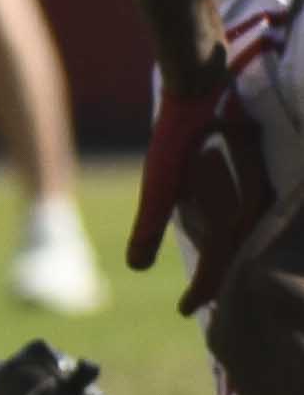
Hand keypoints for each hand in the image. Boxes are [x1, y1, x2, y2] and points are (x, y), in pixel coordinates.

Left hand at [133, 54, 257, 314]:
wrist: (202, 83)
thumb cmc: (180, 133)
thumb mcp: (160, 180)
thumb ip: (152, 222)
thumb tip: (135, 267)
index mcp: (239, 213)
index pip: (222, 266)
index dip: (203, 292)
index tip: (182, 310)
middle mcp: (257, 204)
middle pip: (241, 256)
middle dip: (221, 282)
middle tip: (199, 303)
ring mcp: (259, 188)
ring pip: (246, 235)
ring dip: (228, 257)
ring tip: (209, 276)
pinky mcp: (254, 173)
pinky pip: (246, 213)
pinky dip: (232, 230)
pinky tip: (213, 231)